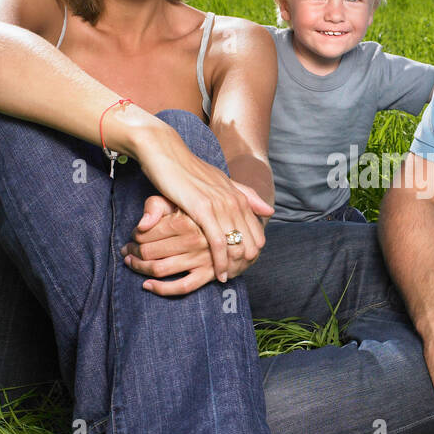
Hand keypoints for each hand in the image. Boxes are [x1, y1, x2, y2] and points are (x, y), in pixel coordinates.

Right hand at [132, 125, 273, 283]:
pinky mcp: (203, 210)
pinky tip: (219, 275)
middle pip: (251, 242)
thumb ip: (246, 196)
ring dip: (234, 267)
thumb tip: (269, 211)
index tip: (244, 266)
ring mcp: (220, 205)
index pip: (257, 232)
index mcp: (238, 196)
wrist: (164, 154)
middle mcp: (234, 201)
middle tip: (237, 278)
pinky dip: (220, 262)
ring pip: (237, 245)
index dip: (253, 252)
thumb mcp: (221, 182)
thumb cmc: (188, 170)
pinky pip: (218, 243)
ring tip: (229, 280)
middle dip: (245, 264)